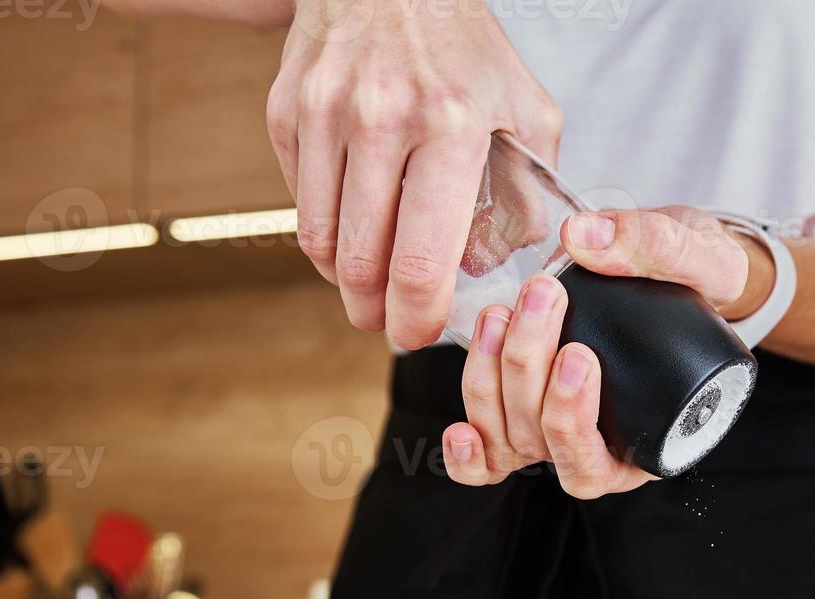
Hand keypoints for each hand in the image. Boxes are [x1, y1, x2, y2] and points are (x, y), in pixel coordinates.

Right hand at [266, 0, 561, 348]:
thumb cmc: (464, 47)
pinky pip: (299, 202)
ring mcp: (326, 112)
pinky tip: (353, 229)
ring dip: (345, 280)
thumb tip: (501, 266)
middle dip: (375, 312)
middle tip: (390, 323)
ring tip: (370, 285)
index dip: (418, 316)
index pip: (423, 258)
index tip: (420, 334)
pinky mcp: (287, 110)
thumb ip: (527, 193)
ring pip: (322, 240)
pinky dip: (324, 231)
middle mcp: (383, 118)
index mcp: (452, 125)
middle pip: (363, 263)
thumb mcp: (525, 109)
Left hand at [442, 207, 773, 498]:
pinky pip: (487, 459)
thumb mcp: (703, 257)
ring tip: (502, 312)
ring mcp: (551, 440)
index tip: (580, 354)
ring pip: (503, 437)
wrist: (686, 276)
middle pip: (539, 439)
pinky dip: (467, 453)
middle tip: (545, 296)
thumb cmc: (703, 284)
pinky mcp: (519, 421)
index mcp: (649, 445)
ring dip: (491, 376)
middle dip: (529, 368)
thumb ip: (657, 246)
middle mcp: (596, 452)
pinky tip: (457, 427)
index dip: (573, 419)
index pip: (596, 465)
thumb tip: (583, 238)